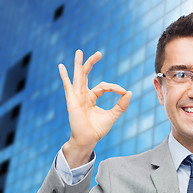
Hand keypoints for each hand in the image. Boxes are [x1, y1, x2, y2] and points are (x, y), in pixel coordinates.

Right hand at [59, 50, 131, 167]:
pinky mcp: (72, 101)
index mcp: (92, 97)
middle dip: (91, 63)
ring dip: (79, 64)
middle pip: (87, 75)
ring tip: (79, 51)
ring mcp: (77, 97)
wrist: (88, 139)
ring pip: (78, 77)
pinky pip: (68, 87)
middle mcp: (83, 95)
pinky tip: (61, 67)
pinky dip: (64, 77)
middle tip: (99, 53)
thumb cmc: (98, 129)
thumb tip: (129, 92)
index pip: (104, 86)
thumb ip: (121, 105)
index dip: (114, 87)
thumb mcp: (113, 115)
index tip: (123, 92)